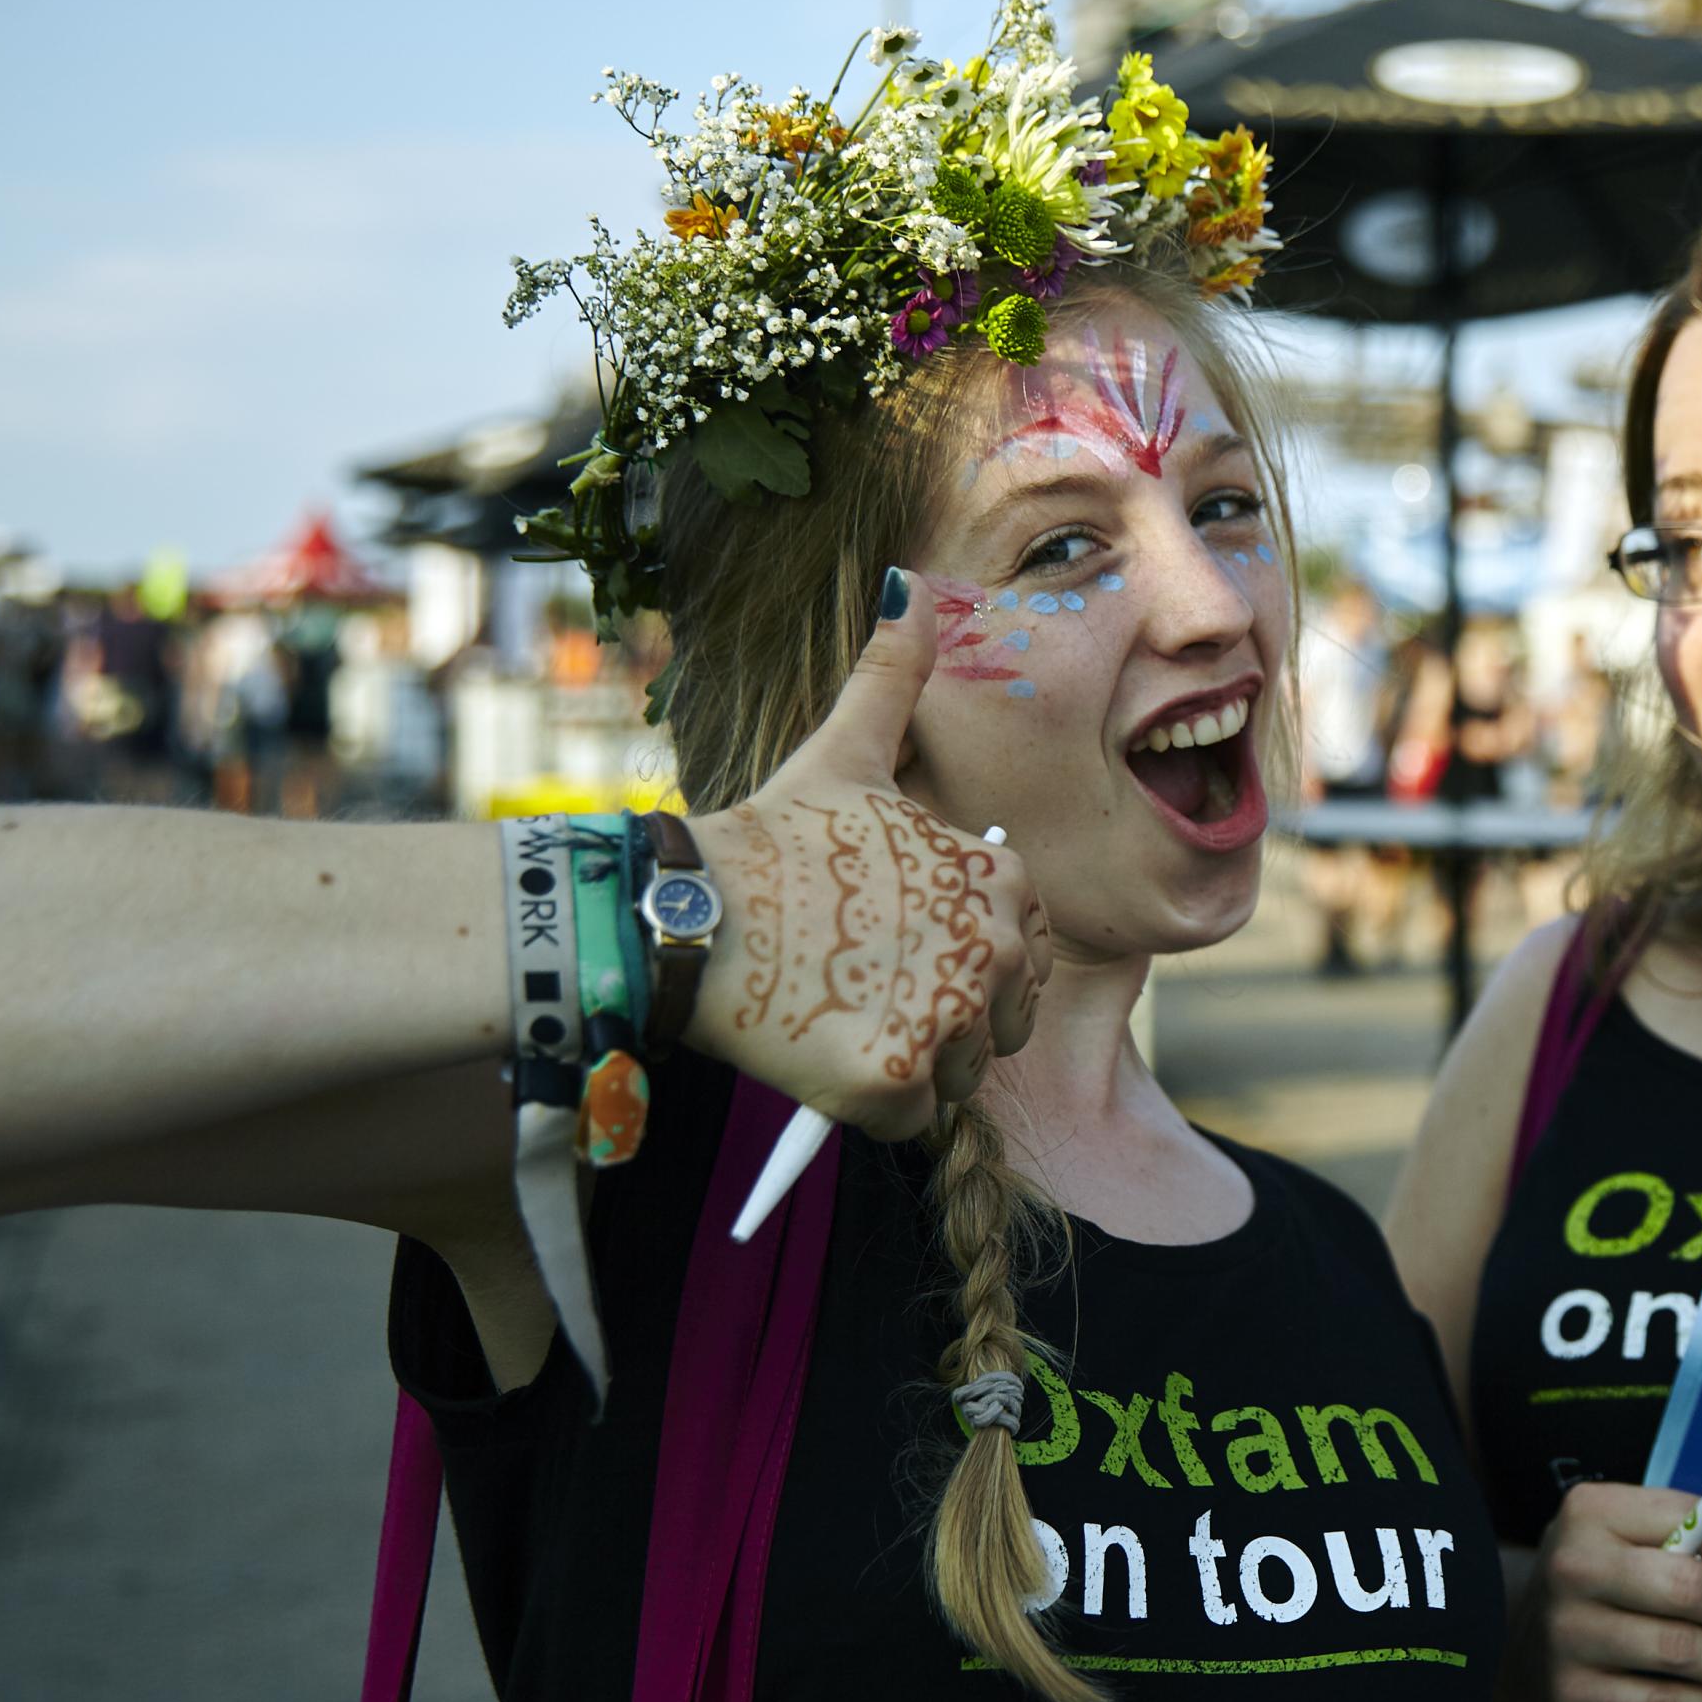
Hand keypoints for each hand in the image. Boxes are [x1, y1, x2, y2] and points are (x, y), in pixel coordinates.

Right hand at [681, 576, 1051, 1140]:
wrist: (685, 912)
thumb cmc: (770, 839)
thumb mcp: (846, 752)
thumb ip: (892, 676)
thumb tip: (910, 581)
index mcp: (1003, 880)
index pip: (1016, 950)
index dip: (951, 952)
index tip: (884, 937)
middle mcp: (994, 947)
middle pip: (995, 1019)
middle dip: (936, 1013)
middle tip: (855, 979)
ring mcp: (946, 1017)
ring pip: (958, 1072)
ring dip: (905, 1059)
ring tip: (835, 1010)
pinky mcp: (894, 1082)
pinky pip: (914, 1121)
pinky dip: (869, 1105)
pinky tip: (822, 1054)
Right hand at [1516, 1481, 1701, 1701]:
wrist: (1518, 1639)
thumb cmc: (1603, 1580)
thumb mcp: (1631, 1536)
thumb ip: (1697, 1539)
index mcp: (1594, 1509)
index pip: (1697, 1520)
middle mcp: (1573, 1565)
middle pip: (1689, 1587)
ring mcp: (1566, 1633)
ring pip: (1680, 1651)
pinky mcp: (1568, 1694)